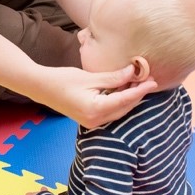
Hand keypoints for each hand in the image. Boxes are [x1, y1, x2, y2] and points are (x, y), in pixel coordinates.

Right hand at [40, 64, 156, 129]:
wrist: (41, 87)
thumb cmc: (62, 80)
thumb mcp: (90, 77)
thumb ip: (113, 77)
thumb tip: (133, 71)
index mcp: (95, 110)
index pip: (125, 100)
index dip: (140, 90)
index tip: (153, 81)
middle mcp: (96, 120)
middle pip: (124, 108)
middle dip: (137, 94)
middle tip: (148, 79)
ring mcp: (92, 122)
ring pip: (118, 111)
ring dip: (129, 98)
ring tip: (138, 82)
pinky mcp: (89, 119)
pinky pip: (110, 111)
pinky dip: (119, 101)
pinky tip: (124, 89)